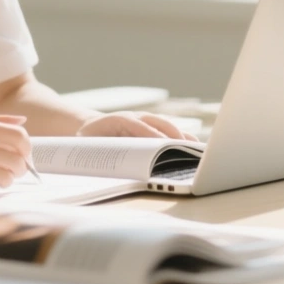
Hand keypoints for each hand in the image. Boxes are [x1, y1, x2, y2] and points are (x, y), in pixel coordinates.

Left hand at [77, 111, 198, 140]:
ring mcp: (147, 121)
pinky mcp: (153, 128)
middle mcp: (137, 118)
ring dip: (182, 137)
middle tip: (185, 151)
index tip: (164, 146)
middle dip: (172, 136)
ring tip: (196, 151)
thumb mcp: (87, 145)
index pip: (139, 126)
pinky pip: (171, 132)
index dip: (152, 136)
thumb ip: (95, 152)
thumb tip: (103, 166)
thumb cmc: (89, 139)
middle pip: (160, 124)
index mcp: (120, 119)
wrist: (90, 126)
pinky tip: (194, 150)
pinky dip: (183, 139)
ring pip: (168, 126)